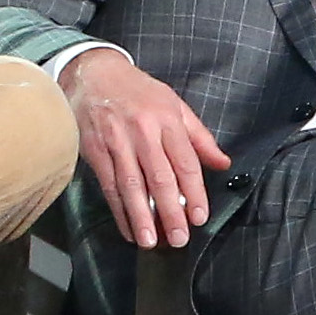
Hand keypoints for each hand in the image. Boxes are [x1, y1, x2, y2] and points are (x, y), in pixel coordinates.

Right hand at [65, 49, 235, 247]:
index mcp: (167, 119)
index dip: (194, 192)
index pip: (185, 162)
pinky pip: (109, 185)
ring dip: (142, 217)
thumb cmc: (138, 92)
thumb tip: (223, 163)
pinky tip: (128, 229)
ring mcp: (116, 141)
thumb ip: (199, 137)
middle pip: (160, 177)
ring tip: (152, 242)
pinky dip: (119, 210)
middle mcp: (143, 131)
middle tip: (180, 238)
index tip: (200, 217)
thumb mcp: (174, 105)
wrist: (93, 72)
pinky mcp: (94, 150)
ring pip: (132, 185)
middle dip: (171, 211)